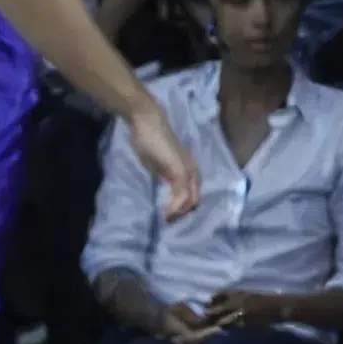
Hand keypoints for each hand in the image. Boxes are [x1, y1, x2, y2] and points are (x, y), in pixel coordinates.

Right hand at [122, 101, 210, 218]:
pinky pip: (182, 192)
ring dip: (179, 212)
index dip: (183, 208)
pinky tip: (167, 210)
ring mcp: (187, 170)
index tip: (170, 216)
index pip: (192, 194)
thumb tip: (166, 188)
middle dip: (183, 213)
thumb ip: (165, 176)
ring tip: (167, 218)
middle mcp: (192, 171)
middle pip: (195, 199)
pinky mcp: (179, 169)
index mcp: (188, 170)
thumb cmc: (150, 141)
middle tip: (168, 221)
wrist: (147, 123)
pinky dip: (176, 205)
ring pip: (191, 198)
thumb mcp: (158, 164)